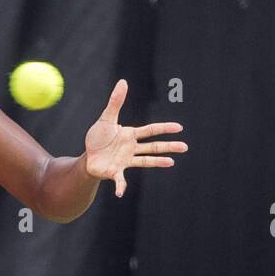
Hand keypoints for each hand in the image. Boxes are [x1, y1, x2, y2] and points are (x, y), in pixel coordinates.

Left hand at [82, 79, 186, 198]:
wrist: (88, 157)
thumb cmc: (98, 138)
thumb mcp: (105, 119)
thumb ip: (115, 102)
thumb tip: (123, 82)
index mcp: (131, 135)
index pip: (151, 130)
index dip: (164, 128)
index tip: (179, 127)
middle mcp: (132, 148)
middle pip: (154, 146)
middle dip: (169, 146)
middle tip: (185, 147)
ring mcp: (126, 161)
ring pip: (145, 161)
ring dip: (158, 162)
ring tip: (172, 163)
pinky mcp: (116, 172)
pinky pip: (120, 180)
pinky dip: (121, 187)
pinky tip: (120, 193)